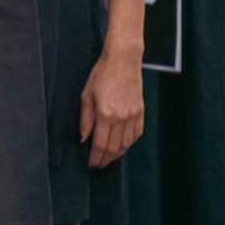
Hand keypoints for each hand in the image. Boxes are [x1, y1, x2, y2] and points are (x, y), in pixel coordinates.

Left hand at [80, 45, 143, 167]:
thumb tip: (84, 138)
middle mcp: (121, 117)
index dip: (95, 157)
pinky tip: (123, 146)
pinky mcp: (140, 111)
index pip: (100, 144)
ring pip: (126, 144)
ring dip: (117, 154)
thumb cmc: (102, 74)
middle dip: (105, 159)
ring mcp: (133, 115)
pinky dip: (129, 143)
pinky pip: (136, 134)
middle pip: (114, 148)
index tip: (91, 163)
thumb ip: (85, 119)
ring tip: (109, 158)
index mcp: (105, 114)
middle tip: (99, 164)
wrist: (123, 60)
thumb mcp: (87, 95)